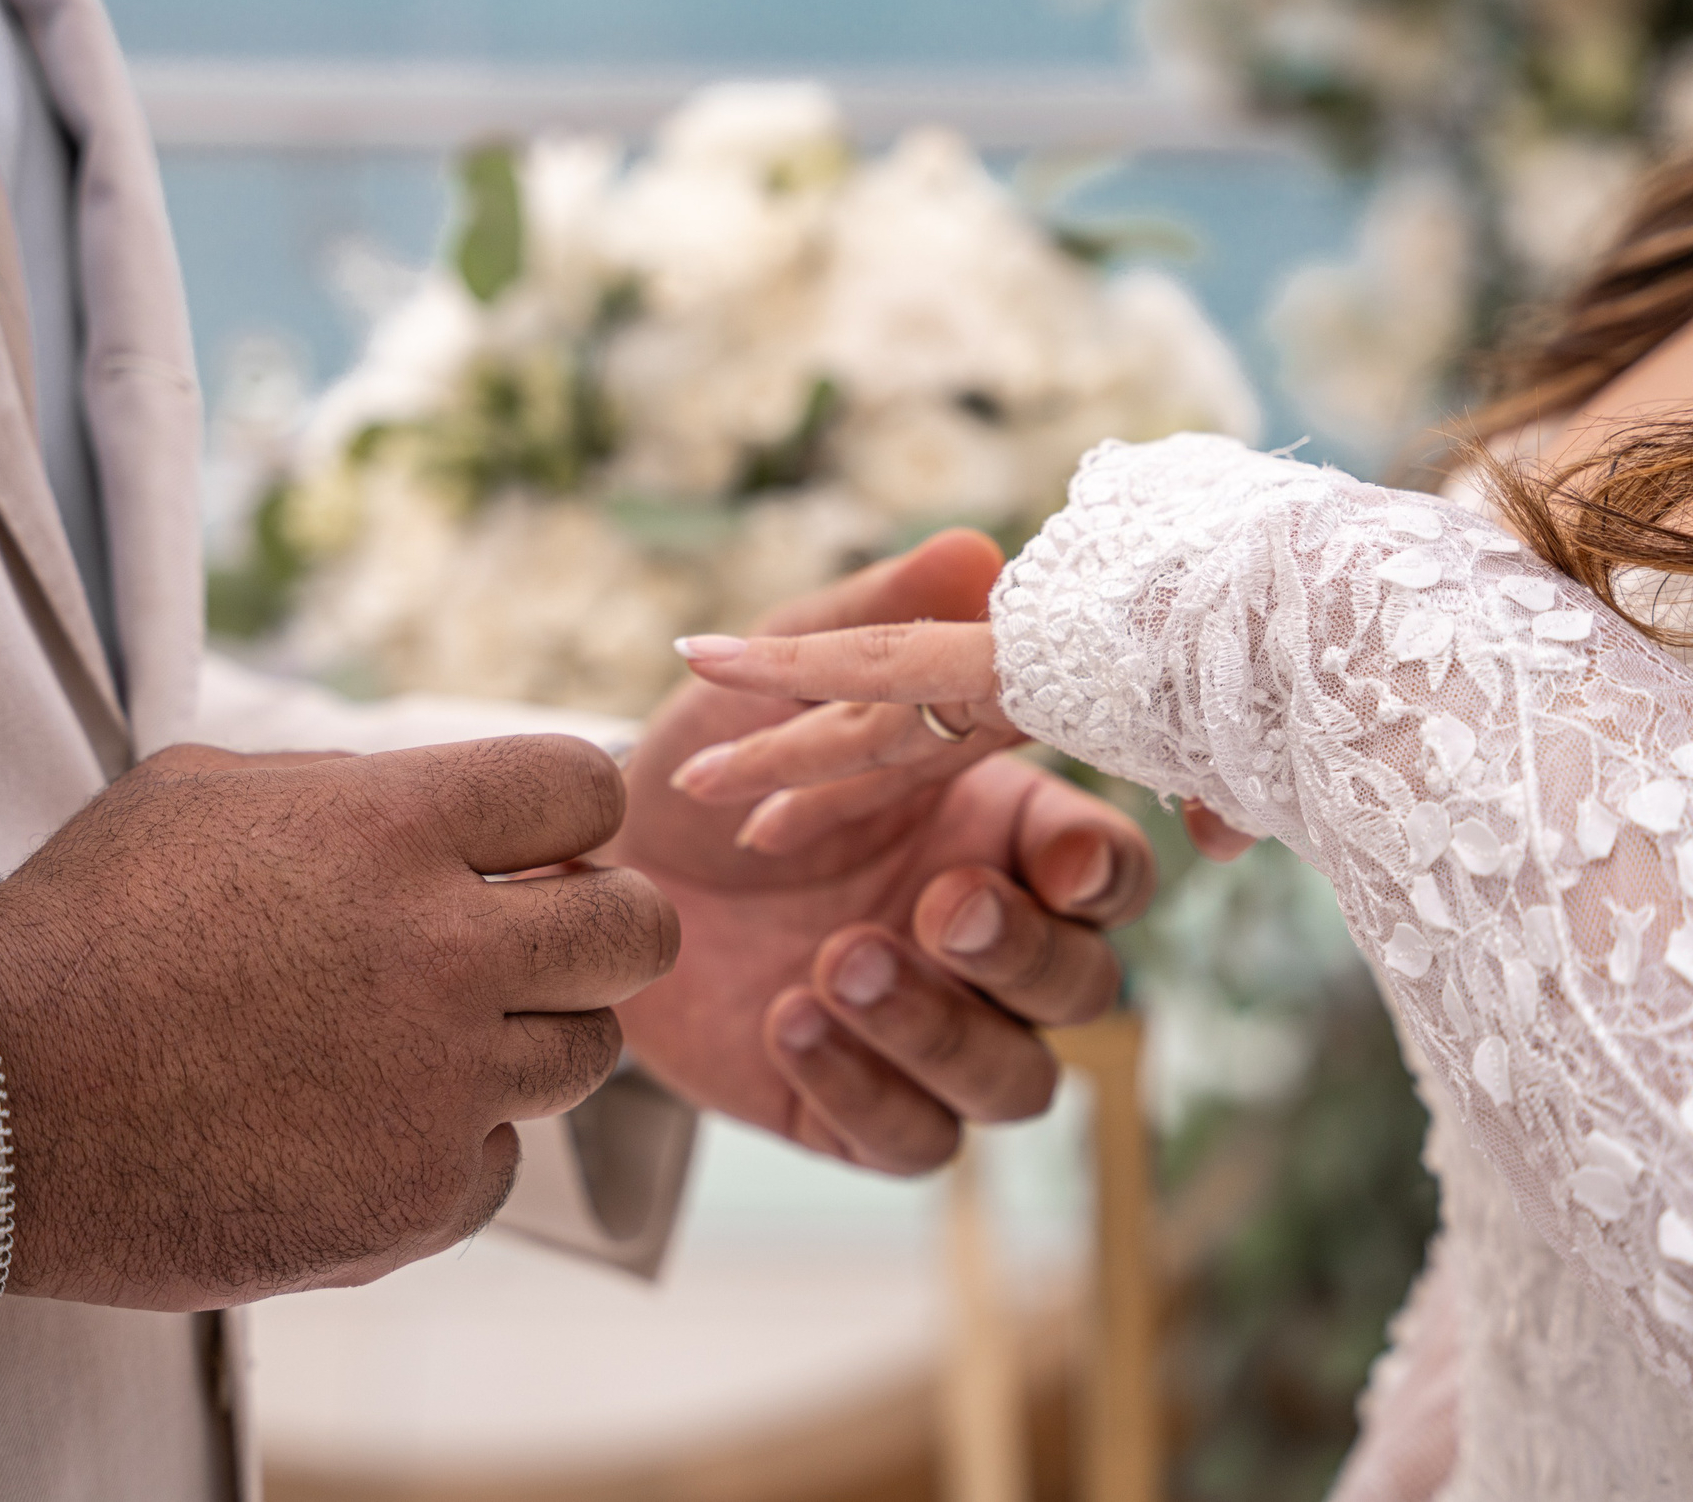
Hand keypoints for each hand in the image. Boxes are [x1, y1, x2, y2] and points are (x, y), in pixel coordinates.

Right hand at [0, 738, 677, 1310]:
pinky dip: (449, 1146)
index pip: (587, 789)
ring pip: (586, 1053)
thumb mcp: (204, 793)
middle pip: (638, 930)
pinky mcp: (416, 1198)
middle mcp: (442, 951)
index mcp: (395, 827)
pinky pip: (501, 1162)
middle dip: (604, 930)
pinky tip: (358, 1125)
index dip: (571, 819)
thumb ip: (353, 789)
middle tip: (546, 945)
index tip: (538, 852)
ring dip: (527, 1038)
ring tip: (422, 1038)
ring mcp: (438, 1085)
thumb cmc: (83, 932)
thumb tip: (453, 799)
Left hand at [606, 533, 1156, 1174]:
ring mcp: (932, 1037)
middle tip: (936, 905)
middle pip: (1082, 986)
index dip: (1099, 872)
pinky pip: (914, 1141)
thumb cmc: (698, 766)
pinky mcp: (862, 1115)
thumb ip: (866, 626)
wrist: (590, 880)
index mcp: (998, 836)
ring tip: (833, 960)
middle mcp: (985, 947)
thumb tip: (973, 553)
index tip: (1056, 861)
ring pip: (1017, 1082)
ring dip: (939, 1026)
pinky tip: (786, 1020)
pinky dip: (860, 1086)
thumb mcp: (769, 686)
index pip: (1102, 869)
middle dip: (1020, 950)